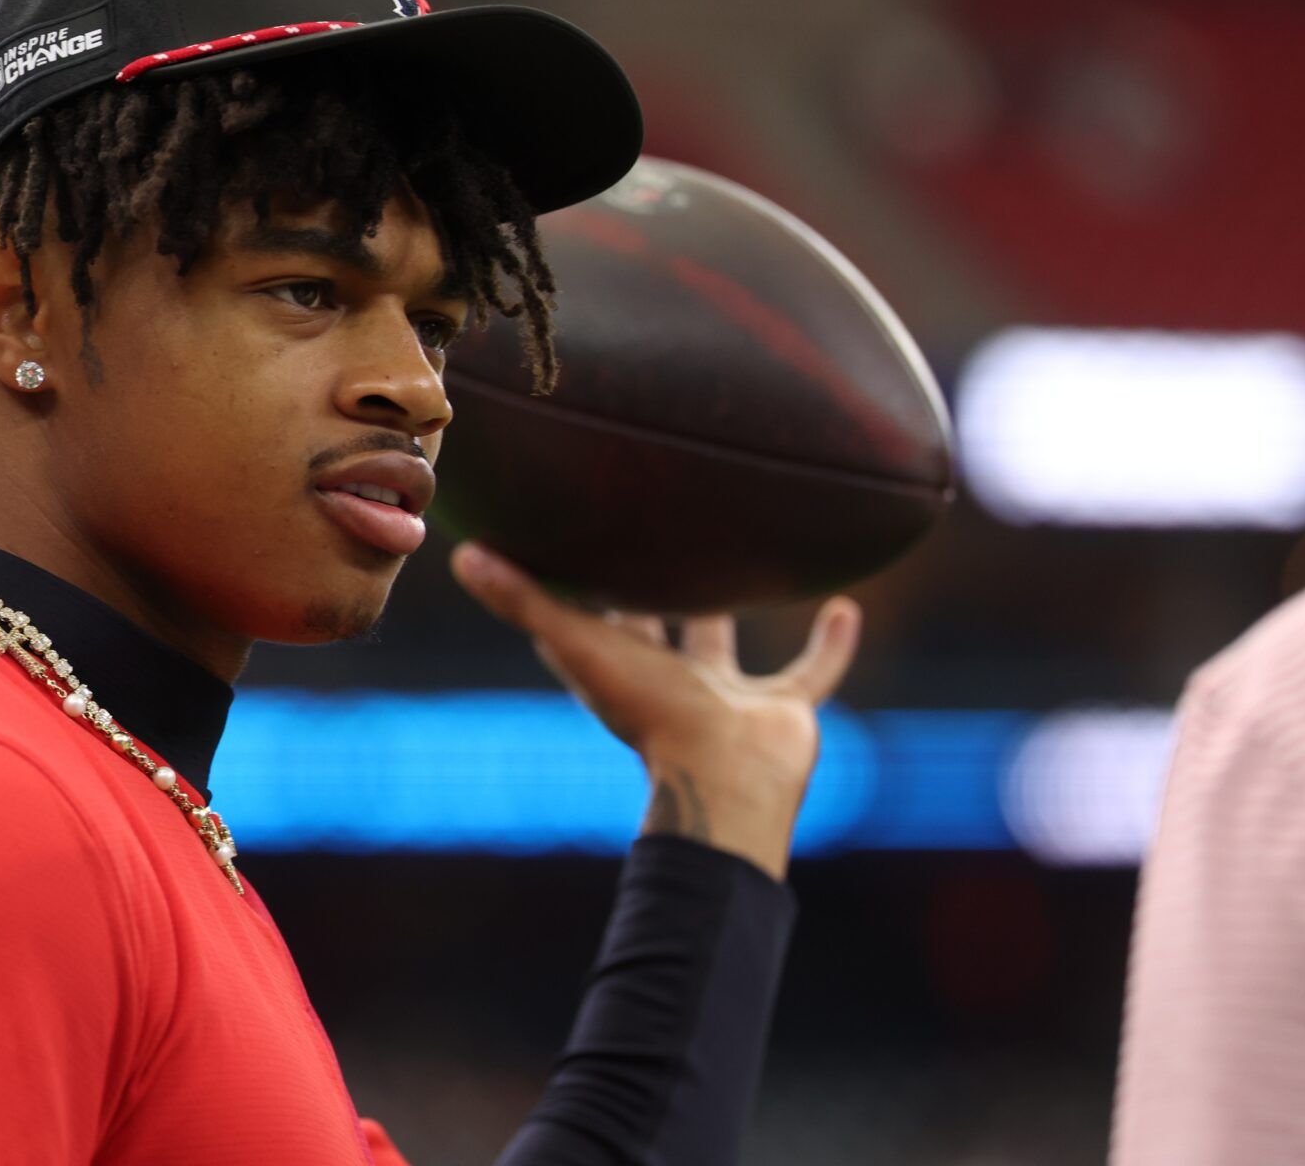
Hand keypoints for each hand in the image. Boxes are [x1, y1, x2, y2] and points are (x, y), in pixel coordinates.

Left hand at [451, 542, 860, 879]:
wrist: (727, 776)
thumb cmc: (647, 712)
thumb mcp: (579, 643)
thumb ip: (523, 598)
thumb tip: (460, 554)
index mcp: (617, 666)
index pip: (586, 614)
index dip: (574, 579)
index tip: (569, 530)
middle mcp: (668, 680)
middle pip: (653, 625)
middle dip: (649, 587)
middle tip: (654, 528)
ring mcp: (726, 699)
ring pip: (725, 648)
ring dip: (730, 612)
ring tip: (742, 556)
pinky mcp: (782, 711)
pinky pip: (811, 673)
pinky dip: (831, 645)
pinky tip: (844, 604)